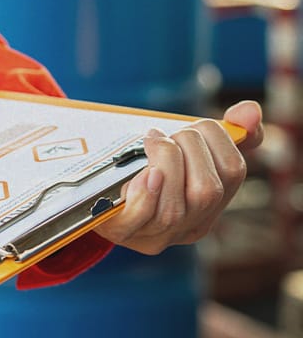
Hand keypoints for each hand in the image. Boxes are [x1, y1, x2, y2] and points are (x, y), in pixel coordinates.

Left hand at [95, 100, 262, 254]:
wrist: (93, 195)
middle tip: (163, 134)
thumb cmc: (141, 168)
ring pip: (176, 208)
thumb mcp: (179, 149)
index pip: (233, 171)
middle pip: (208, 190)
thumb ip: (217, 133)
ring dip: (163, 163)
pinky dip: (147, 193)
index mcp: (210, 204)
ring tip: (148, 143)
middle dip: (188, 147)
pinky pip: (142, 218)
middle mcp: (188, 225)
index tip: (193, 125)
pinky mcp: (122, 231)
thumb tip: (251, 111)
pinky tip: (144, 172)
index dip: (217, 138)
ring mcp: (156, 233)